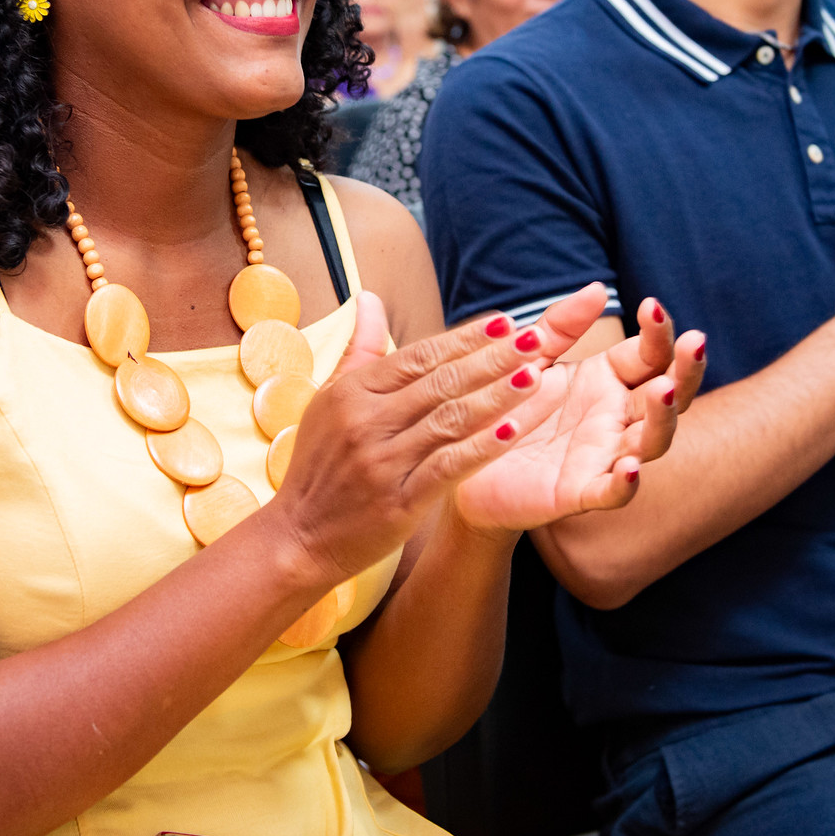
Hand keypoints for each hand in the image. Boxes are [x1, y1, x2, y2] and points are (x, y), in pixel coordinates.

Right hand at [269, 294, 554, 581]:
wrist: (298, 537)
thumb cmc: (318, 466)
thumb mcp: (328, 401)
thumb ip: (358, 350)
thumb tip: (368, 298)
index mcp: (352, 392)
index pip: (419, 355)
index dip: (465, 338)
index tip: (504, 321)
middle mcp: (366, 421)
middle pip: (442, 381)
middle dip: (494, 358)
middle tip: (535, 339)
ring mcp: (382, 462)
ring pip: (450, 420)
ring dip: (497, 396)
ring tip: (536, 376)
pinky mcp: (397, 501)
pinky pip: (448, 467)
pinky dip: (481, 448)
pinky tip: (513, 431)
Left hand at [454, 286, 706, 531]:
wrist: (464, 460)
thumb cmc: (508, 404)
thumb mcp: (530, 357)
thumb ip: (560, 326)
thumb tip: (598, 286)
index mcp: (609, 381)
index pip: (650, 354)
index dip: (658, 332)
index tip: (651, 305)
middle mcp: (616, 419)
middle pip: (667, 396)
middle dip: (685, 370)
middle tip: (694, 341)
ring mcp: (603, 457)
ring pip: (650, 442)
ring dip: (663, 419)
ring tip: (663, 390)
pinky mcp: (578, 492)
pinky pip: (611, 492)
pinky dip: (624, 483)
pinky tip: (629, 467)